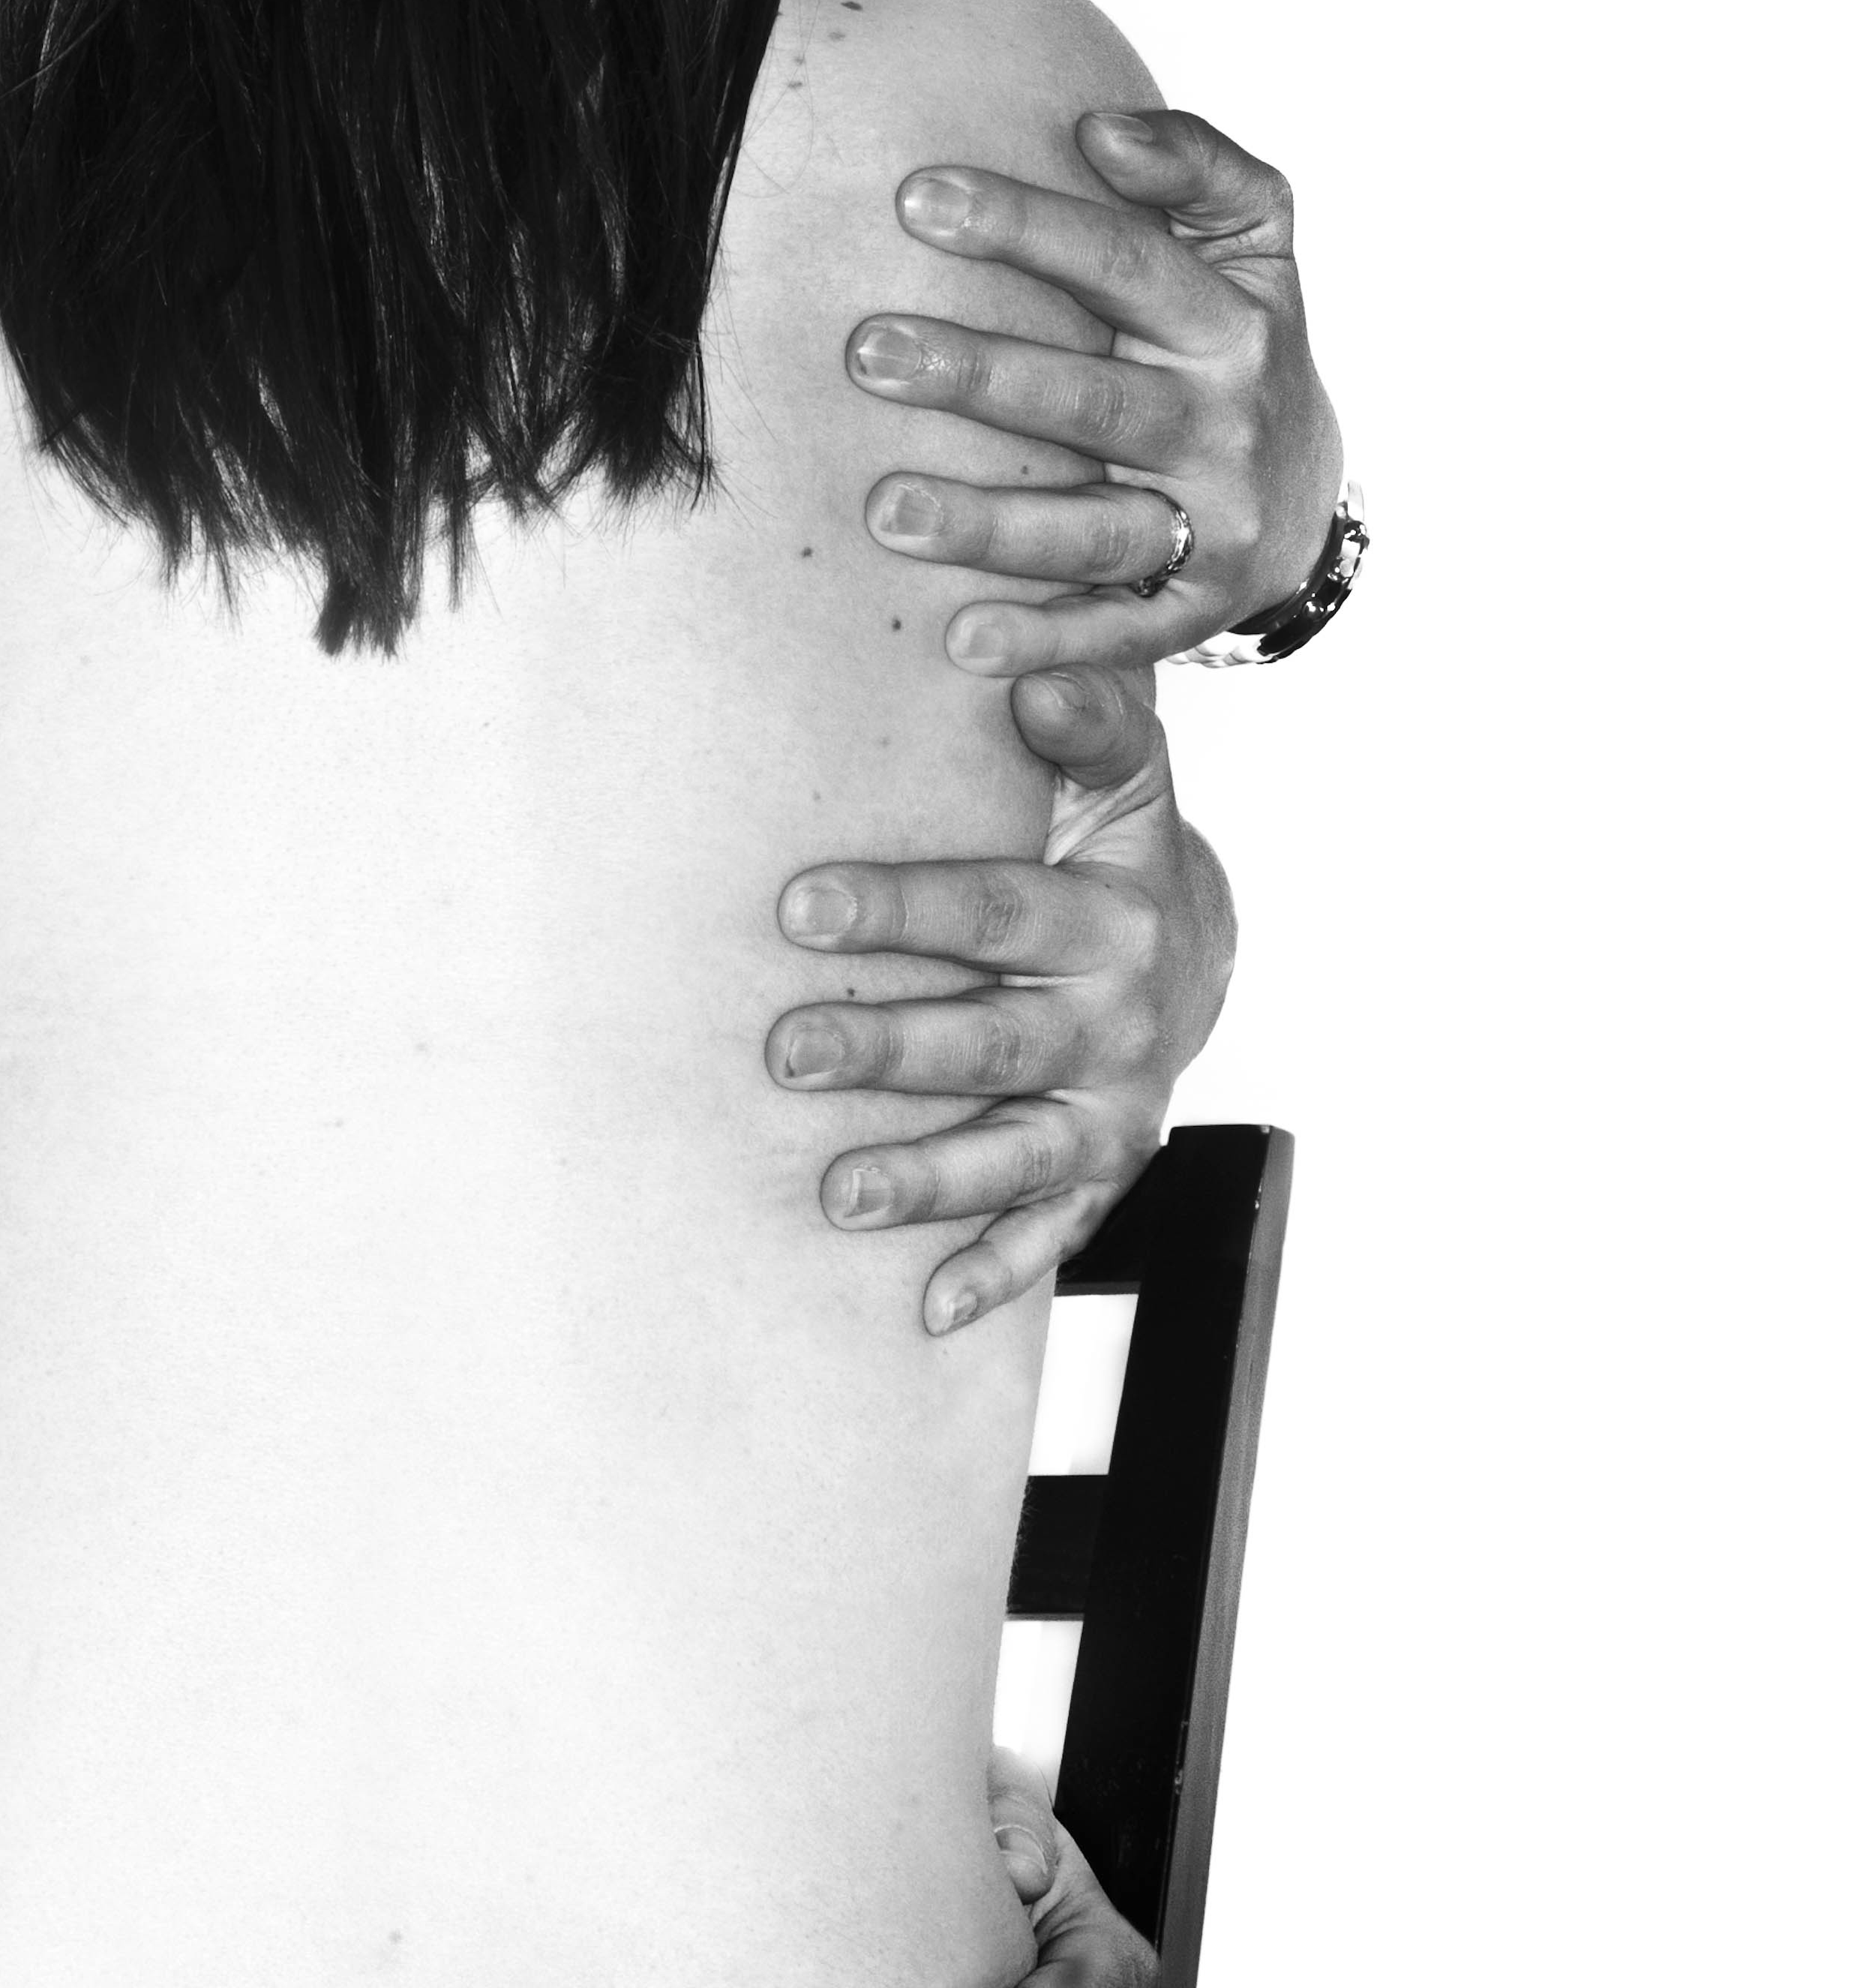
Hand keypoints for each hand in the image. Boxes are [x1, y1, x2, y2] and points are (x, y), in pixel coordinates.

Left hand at [768, 669, 1232, 1330]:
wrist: (1198, 957)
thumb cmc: (1117, 851)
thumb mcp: (1124, 777)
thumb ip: (1087, 723)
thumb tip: (1030, 678)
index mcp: (1111, 917)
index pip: (997, 911)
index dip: (902, 908)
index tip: (798, 906)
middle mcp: (1116, 1021)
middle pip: (992, 1040)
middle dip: (889, 1049)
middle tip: (788, 1052)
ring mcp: (1111, 1107)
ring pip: (1015, 1151)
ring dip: (928, 1178)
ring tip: (839, 1192)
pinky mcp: (1104, 1172)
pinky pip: (1052, 1232)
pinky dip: (993, 1272)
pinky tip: (925, 1309)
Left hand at [849, 107, 1341, 674]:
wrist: (1301, 496)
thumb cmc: (1236, 345)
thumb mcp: (1252, 244)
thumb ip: (1196, 167)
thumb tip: (1101, 128)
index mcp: (1229, 322)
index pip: (1123, 263)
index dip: (1025, 227)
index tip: (916, 198)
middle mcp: (1222, 425)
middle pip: (1092, 399)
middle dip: (980, 374)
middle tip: (868, 350)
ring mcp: (1209, 526)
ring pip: (1094, 529)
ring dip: (990, 527)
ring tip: (886, 511)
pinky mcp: (1190, 610)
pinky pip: (1115, 634)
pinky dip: (1045, 644)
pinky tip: (963, 644)